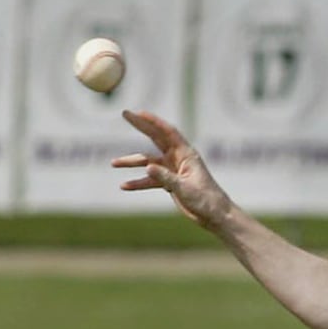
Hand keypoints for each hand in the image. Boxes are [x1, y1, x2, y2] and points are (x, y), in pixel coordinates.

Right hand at [112, 110, 232, 228]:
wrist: (214, 215)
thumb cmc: (206, 199)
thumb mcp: (184, 188)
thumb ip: (165, 177)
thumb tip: (147, 167)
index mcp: (186, 154)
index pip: (167, 132)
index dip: (152, 121)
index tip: (137, 112)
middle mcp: (178, 158)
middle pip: (155, 138)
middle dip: (140, 126)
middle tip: (125, 114)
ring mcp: (173, 170)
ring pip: (148, 162)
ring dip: (132, 162)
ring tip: (113, 163)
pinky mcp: (170, 183)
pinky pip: (150, 180)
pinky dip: (138, 182)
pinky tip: (124, 186)